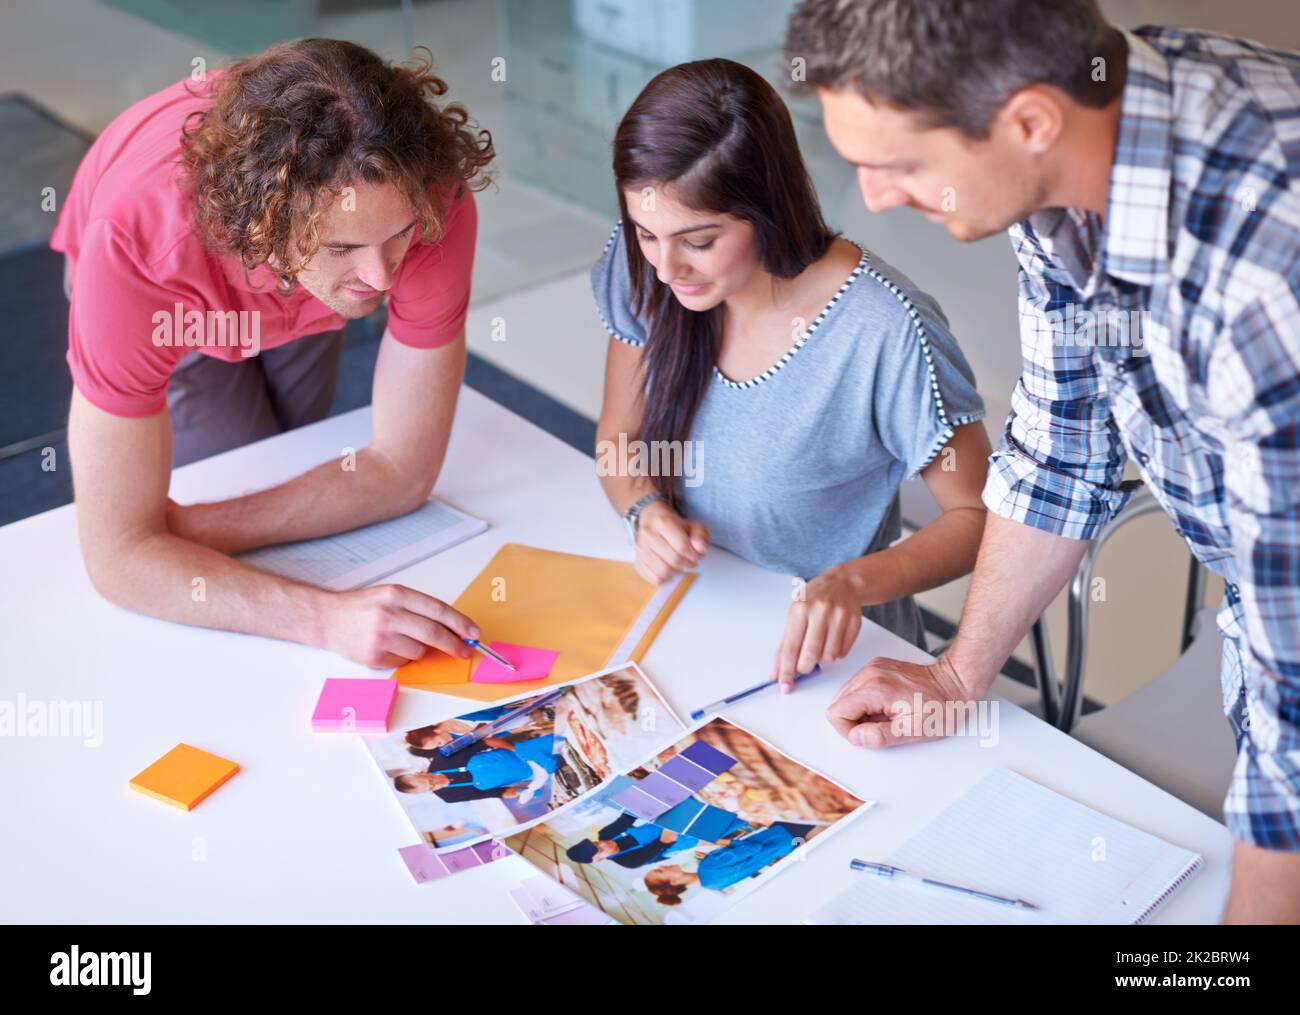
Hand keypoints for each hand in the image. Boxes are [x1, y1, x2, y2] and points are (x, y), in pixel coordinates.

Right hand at [320, 584, 479, 668]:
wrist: (327, 619)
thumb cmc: (363, 607)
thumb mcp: (390, 595)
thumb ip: (419, 608)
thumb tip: (453, 627)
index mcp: (397, 595)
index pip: (438, 610)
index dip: (460, 623)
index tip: (474, 633)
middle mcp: (389, 615)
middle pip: (433, 633)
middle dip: (454, 644)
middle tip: (464, 650)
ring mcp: (381, 638)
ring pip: (419, 651)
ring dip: (419, 649)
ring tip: (401, 639)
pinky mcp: (374, 657)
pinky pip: (403, 662)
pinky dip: (402, 657)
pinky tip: (387, 647)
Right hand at [633, 500, 708, 584]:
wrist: (651, 519)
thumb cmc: (673, 524)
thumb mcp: (692, 525)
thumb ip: (700, 536)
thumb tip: (700, 549)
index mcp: (662, 522)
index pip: (682, 546)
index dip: (694, 555)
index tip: (697, 555)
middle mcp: (648, 535)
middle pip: (673, 560)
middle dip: (687, 564)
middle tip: (690, 561)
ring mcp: (640, 549)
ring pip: (662, 572)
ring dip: (676, 572)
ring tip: (679, 565)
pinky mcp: (637, 561)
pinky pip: (652, 578)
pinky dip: (664, 578)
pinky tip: (668, 569)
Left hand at [773, 566, 861, 690]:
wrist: (842, 583)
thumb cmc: (813, 600)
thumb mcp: (794, 615)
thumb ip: (784, 645)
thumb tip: (776, 672)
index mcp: (800, 609)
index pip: (790, 648)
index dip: (786, 670)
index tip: (784, 685)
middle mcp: (820, 611)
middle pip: (810, 655)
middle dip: (804, 668)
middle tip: (803, 667)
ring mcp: (839, 616)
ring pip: (829, 657)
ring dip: (822, 660)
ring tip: (819, 647)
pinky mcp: (854, 622)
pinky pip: (843, 652)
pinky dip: (836, 654)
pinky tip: (832, 642)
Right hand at [826, 654, 983, 747]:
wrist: (956, 683)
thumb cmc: (941, 707)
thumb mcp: (914, 730)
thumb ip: (880, 736)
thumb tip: (856, 738)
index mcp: (876, 688)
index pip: (836, 712)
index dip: (848, 730)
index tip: (868, 734)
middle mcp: (870, 673)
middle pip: (837, 703)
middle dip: (853, 721)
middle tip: (879, 726)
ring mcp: (873, 667)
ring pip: (845, 696)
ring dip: (860, 711)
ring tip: (885, 715)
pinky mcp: (877, 667)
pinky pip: (857, 688)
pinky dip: (866, 701)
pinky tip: (886, 705)